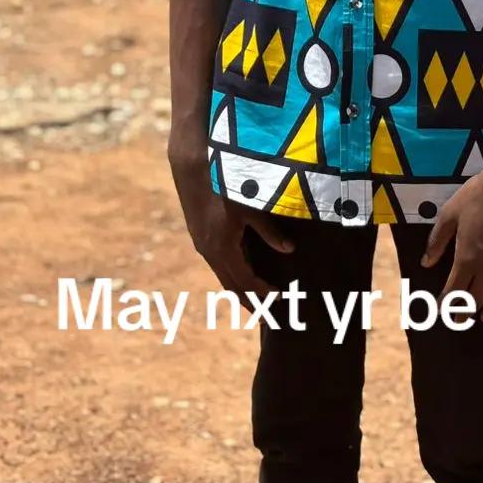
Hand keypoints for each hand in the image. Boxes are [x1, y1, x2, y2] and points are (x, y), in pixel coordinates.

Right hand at [168, 145, 293, 312]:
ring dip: (239, 290)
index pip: (246, 281)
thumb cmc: (227, 183)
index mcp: (224, 248)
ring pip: (223, 276)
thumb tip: (290, 251)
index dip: (263, 292)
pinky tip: (239, 275)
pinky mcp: (200, 236)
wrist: (192, 166)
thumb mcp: (252, 207)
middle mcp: (210, 252)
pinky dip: (230, 275)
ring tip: (255, 302)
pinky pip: (217, 265)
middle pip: (231, 286)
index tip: (280, 299)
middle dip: (250, 302)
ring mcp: (202, 245)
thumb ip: (270, 232)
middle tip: (266, 317)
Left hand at [420, 161, 482, 322]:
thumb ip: (437, 241)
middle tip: (461, 319)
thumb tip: (426, 263)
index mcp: (467, 259)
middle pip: (476, 299)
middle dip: (466, 312)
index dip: (446, 304)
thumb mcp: (449, 215)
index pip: (454, 291)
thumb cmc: (476, 195)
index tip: (441, 310)